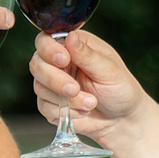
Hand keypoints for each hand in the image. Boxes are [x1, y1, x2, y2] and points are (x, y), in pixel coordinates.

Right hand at [30, 30, 148, 139]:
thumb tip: (70, 37)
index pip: (46, 40)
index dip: (49, 49)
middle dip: (55, 79)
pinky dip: (65, 112)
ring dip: (66, 99)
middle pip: (37, 64)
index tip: (64, 60)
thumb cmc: (120, 89)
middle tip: (75, 89)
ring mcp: (52, 84)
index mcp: (72, 46)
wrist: (121, 120)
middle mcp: (59, 63)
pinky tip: (83, 112)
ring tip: (90, 103)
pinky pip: (44, 106)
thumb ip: (87, 55)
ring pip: (39, 87)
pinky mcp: (50, 104)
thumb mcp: (109, 70)